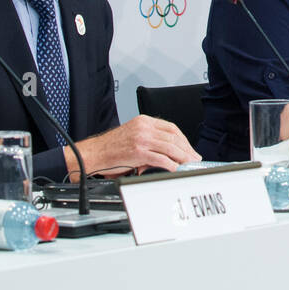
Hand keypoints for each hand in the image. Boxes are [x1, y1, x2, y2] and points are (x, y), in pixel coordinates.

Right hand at [75, 116, 199, 178]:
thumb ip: (150, 138)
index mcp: (144, 121)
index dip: (184, 139)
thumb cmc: (111, 147)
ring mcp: (142, 139)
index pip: (171, 128)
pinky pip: (161, 158)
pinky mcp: (138, 151)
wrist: (94, 153)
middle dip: (187, 149)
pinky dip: (171, 164)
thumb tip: (169, 150)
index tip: (189, 148)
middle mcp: (144, 127)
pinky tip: (176, 169)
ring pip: (170, 147)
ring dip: (183, 157)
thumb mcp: (133, 134)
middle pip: (174, 137)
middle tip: (194, 158)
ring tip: (189, 164)